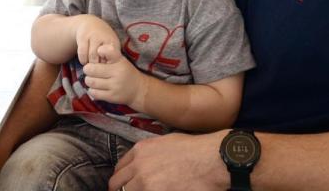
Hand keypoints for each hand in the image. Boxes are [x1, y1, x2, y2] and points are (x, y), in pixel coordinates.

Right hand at [74, 15, 119, 63]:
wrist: (90, 24)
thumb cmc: (103, 40)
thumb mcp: (111, 47)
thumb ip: (112, 58)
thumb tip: (108, 72)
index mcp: (114, 42)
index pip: (113, 59)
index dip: (108, 65)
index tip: (105, 65)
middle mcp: (105, 38)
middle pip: (102, 61)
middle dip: (99, 67)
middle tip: (97, 67)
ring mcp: (94, 36)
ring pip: (92, 58)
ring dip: (90, 64)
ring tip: (91, 64)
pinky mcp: (83, 36)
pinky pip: (83, 54)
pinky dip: (83, 60)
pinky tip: (84, 60)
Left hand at [84, 44, 145, 106]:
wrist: (138, 89)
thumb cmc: (125, 72)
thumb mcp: (120, 60)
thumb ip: (109, 54)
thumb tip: (95, 50)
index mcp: (119, 61)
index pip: (108, 51)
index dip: (100, 51)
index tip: (98, 53)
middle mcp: (118, 72)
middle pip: (92, 69)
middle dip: (87, 70)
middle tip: (89, 70)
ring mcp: (115, 86)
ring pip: (91, 82)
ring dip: (88, 81)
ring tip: (91, 79)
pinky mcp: (112, 96)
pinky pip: (94, 93)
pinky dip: (91, 90)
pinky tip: (95, 88)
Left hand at [109, 131, 226, 190]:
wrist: (212, 159)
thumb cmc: (195, 149)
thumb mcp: (166, 142)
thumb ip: (148, 154)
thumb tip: (142, 165)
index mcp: (140, 151)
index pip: (118, 169)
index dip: (121, 179)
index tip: (125, 184)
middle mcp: (139, 167)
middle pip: (116, 185)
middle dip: (121, 190)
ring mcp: (146, 184)